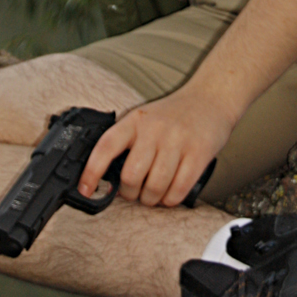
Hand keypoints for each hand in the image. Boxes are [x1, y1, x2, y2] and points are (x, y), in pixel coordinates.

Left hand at [78, 86, 233, 208]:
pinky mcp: (199, 153)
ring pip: (154, 187)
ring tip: (154, 194)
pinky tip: (170, 193)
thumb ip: (128, 142)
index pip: (106, 147)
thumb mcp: (145, 119)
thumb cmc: (174, 114)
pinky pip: (178, 190)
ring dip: (151, 199)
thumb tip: (107, 177)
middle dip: (130, 193)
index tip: (85, 190)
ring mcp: (178, 141)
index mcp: (136, 120)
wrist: (211, 97)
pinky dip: (171, 199)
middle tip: (135, 191)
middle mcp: (155, 129)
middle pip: (131, 176)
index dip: (91, 172)